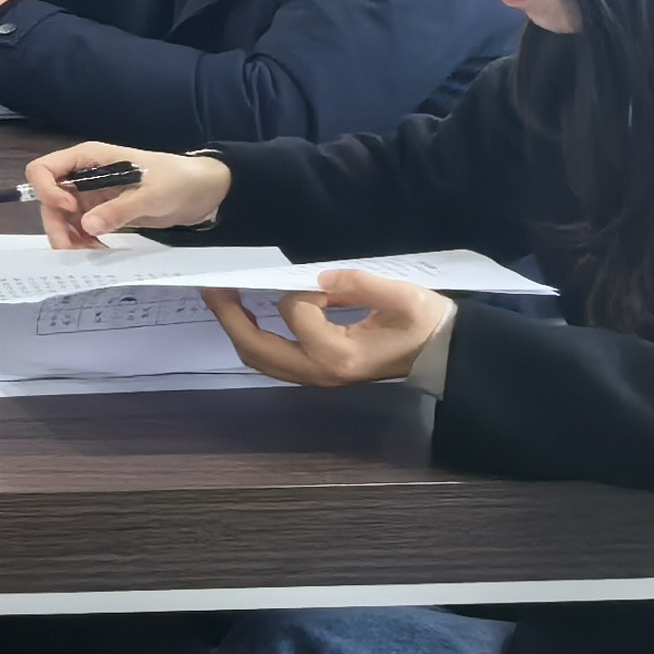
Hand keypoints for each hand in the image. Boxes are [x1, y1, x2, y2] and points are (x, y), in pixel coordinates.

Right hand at [25, 143, 230, 246]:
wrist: (204, 192)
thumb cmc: (179, 181)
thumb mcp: (152, 195)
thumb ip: (119, 209)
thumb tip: (87, 225)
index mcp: (90, 159)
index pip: (44, 170)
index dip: (47, 191)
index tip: (70, 210)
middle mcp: (84, 176)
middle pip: (49, 200)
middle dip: (57, 226)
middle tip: (74, 251)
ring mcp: (91, 196)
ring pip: (62, 219)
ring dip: (69, 239)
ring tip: (92, 254)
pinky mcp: (102, 213)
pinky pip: (79, 230)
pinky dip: (83, 243)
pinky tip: (99, 252)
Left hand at [206, 272, 453, 390]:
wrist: (441, 354)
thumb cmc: (425, 325)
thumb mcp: (403, 298)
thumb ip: (362, 284)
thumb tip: (322, 277)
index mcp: (339, 354)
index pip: (295, 314)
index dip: (299, 291)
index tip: (319, 281)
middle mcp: (319, 371)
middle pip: (257, 348)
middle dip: (229, 315)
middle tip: (212, 285)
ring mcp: (315, 376)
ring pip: (259, 357)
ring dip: (236, 327)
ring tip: (222, 297)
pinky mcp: (316, 372)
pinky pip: (271, 358)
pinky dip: (252, 335)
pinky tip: (247, 314)